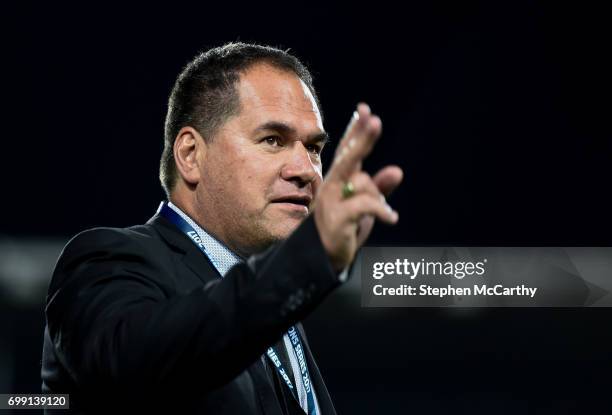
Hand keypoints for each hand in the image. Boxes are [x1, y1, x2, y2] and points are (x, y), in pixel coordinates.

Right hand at [313, 103, 402, 270]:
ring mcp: (331, 201)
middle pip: (349, 158)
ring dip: (378, 196)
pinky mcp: (337, 218)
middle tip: (374, 120)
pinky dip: (381, 210)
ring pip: (361, 182)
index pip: (347, 151)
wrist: (322, 258)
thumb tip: (397, 170)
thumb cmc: (343, 228)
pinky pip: (365, 205)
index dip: (356, 131)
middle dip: (362, 139)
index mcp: (338, 180)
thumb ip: (379, 188)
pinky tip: (391, 218)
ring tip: (384, 213)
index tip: (364, 109)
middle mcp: (332, 186)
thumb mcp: (364, 206)